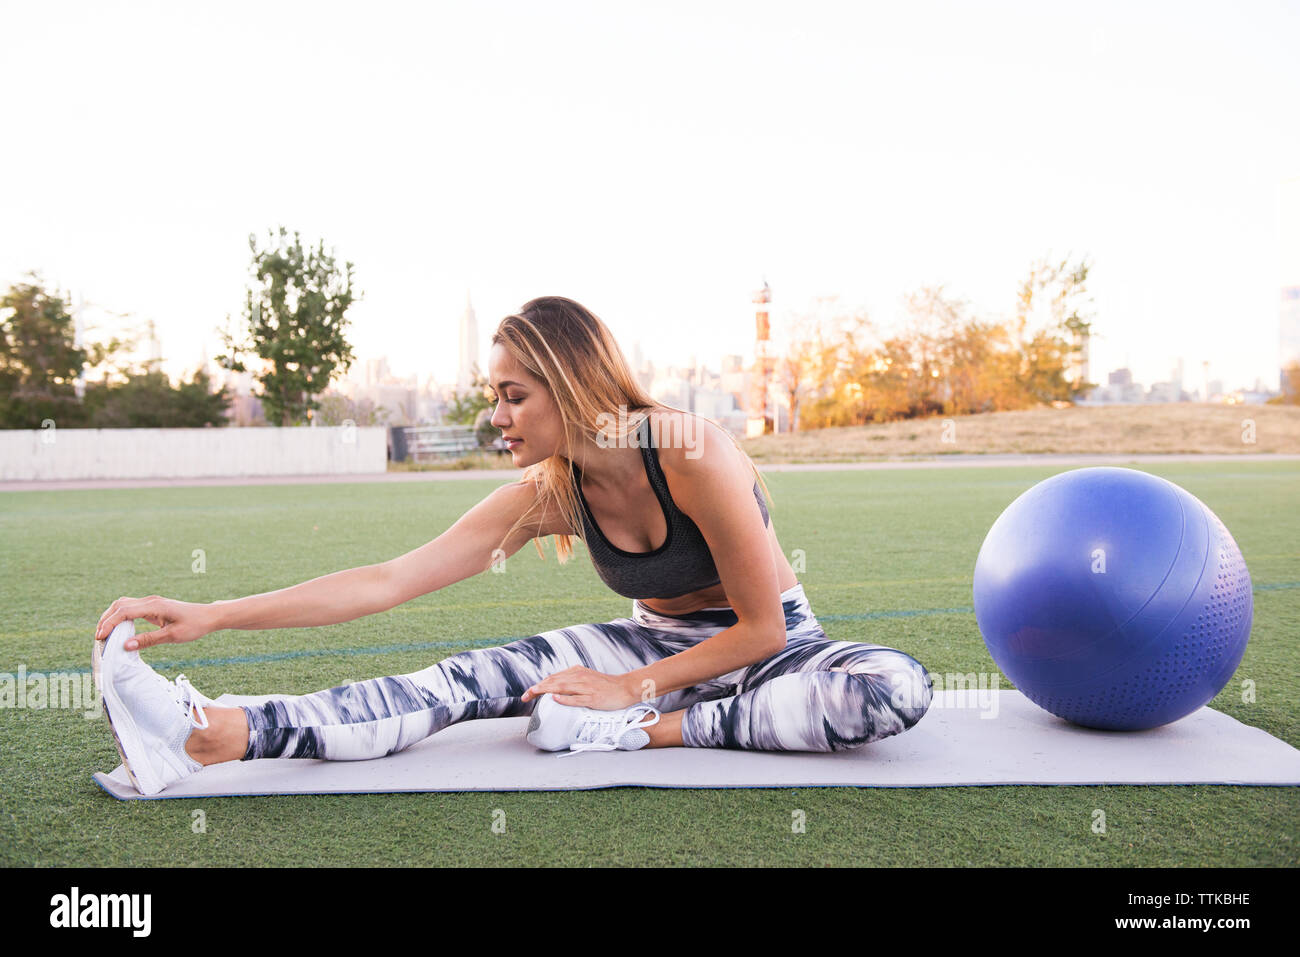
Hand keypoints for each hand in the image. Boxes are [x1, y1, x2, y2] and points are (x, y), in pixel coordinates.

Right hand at [93, 595, 215, 650]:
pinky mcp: (152, 607)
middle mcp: (150, 601)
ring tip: (103, 634)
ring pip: (123, 605)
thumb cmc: (194, 625)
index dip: (109, 624)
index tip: (99, 637)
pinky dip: (120, 617)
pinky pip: (130, 609)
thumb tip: (125, 646)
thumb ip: (149, 640)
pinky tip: (117, 629)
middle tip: (98, 637)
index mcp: (154, 606)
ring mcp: (150, 603)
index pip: (124, 611)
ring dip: (111, 617)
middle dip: (105, 620)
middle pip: (119, 605)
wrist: (208, 616)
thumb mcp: (172, 636)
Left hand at [521, 666, 638, 710]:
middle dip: (537, 688)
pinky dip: (565, 698)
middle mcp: (580, 677)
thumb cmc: (605, 686)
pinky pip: (577, 698)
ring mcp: (586, 688)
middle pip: (554, 681)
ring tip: (533, 694)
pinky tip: (555, 698)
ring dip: (546, 690)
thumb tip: (556, 689)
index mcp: (577, 672)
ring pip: (562, 687)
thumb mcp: (586, 679)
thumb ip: (572, 682)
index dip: (538, 685)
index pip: (553, 678)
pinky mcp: (593, 698)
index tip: (528, 694)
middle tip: (524, 697)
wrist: (625, 687)